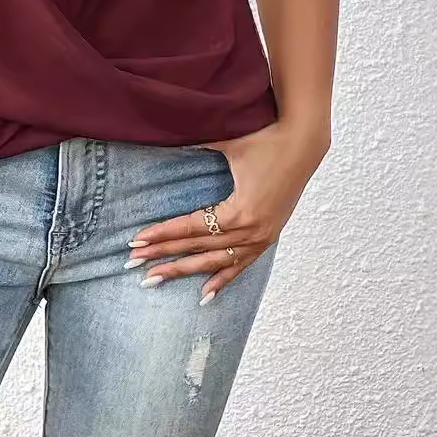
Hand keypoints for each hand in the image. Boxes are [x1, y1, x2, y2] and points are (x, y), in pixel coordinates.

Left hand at [127, 120, 328, 303]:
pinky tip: (204, 296)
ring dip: (184, 271)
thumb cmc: (266, 140)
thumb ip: (197, 146)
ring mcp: (260, 238)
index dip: (162, 234)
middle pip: (198, 248)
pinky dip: (222, 280)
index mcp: (238, 211)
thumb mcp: (228, 144)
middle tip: (133, 264)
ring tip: (155, 280)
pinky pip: (241, 265)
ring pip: (215, 262)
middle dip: (163, 256)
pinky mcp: (267, 238)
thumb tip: (168, 141)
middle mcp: (249, 231)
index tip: (136, 241)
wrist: (303, 144)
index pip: (191, 227)